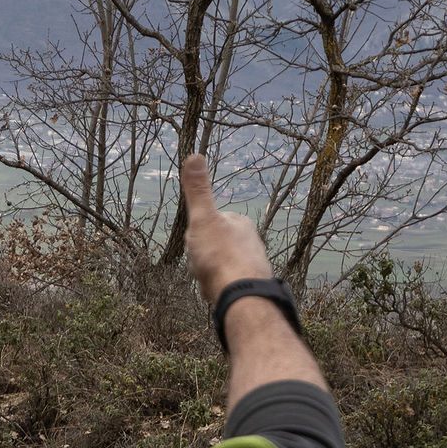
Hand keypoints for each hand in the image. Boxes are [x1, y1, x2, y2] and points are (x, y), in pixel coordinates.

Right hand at [181, 155, 271, 307]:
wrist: (240, 293)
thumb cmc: (220, 255)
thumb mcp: (203, 218)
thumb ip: (198, 191)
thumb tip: (194, 154)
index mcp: (240, 223)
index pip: (211, 222)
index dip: (197, 234)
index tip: (196, 244)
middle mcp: (251, 240)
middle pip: (214, 245)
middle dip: (202, 256)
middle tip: (201, 264)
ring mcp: (252, 263)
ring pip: (219, 265)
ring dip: (209, 272)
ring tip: (208, 278)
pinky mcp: (250, 284)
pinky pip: (226, 282)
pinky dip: (217, 286)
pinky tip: (215, 291)